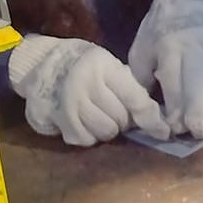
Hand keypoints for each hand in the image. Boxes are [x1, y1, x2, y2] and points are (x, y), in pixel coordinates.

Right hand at [8, 35, 168, 147]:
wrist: (39, 62)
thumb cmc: (82, 63)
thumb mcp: (106, 64)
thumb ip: (128, 86)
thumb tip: (154, 117)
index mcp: (102, 66)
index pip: (135, 99)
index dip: (152, 119)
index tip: (163, 131)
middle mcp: (85, 84)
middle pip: (121, 120)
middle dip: (124, 120)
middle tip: (115, 109)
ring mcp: (69, 104)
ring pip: (105, 132)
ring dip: (108, 129)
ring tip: (100, 115)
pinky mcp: (57, 119)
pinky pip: (85, 140)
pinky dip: (89, 135)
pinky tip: (84, 121)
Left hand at [127, 0, 202, 139]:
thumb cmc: (162, 27)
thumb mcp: (143, 46)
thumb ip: (142, 76)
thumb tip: (145, 109)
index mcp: (170, 48)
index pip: (175, 87)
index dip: (176, 112)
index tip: (175, 128)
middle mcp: (197, 49)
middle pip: (201, 89)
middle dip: (201, 117)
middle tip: (200, 133)